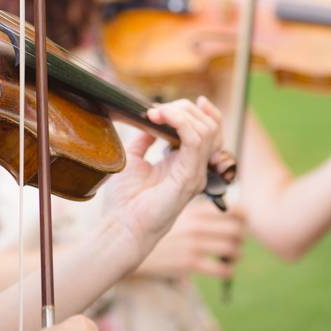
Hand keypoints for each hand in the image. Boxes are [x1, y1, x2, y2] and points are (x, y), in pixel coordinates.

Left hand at [102, 96, 223, 263]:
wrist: (121, 226)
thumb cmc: (125, 201)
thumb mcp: (135, 158)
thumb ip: (146, 137)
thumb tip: (151, 118)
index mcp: (185, 163)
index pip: (208, 130)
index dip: (197, 111)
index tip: (173, 103)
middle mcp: (195, 168)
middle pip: (209, 125)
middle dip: (184, 108)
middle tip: (157, 111)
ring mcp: (195, 172)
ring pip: (207, 129)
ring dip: (181, 113)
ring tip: (158, 113)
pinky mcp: (189, 177)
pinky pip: (195, 140)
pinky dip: (180, 122)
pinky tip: (162, 118)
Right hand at [136, 197, 244, 279]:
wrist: (130, 243)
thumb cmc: (156, 226)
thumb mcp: (177, 210)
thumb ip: (199, 212)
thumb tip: (226, 214)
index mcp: (197, 209)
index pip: (236, 210)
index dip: (243, 218)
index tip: (239, 223)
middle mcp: (198, 225)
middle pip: (237, 230)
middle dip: (240, 237)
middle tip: (235, 241)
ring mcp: (194, 244)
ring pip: (232, 249)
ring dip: (236, 254)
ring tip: (230, 256)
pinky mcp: (189, 263)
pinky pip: (222, 270)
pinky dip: (228, 271)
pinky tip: (223, 270)